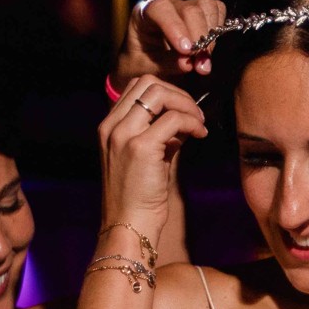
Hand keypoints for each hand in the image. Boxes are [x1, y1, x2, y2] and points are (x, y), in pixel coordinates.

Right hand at [98, 78, 205, 237]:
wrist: (129, 226)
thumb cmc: (139, 198)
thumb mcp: (146, 157)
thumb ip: (160, 134)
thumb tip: (183, 118)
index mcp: (108, 127)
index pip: (136, 87)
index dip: (166, 92)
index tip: (183, 111)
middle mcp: (111, 127)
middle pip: (147, 83)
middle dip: (178, 93)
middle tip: (195, 114)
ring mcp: (123, 135)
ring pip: (159, 94)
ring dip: (186, 104)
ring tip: (199, 124)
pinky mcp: (140, 147)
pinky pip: (174, 119)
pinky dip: (192, 122)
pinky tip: (200, 135)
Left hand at [112, 0, 226, 92]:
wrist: (147, 62)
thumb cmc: (141, 64)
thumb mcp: (147, 69)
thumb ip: (166, 64)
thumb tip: (189, 64)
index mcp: (143, 13)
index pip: (160, 10)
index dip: (175, 28)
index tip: (186, 51)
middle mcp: (165, 4)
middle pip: (190, 9)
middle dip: (199, 37)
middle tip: (200, 66)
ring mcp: (185, 4)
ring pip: (207, 6)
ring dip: (211, 36)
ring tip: (204, 61)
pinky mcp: (201, 10)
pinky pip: (217, 10)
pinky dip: (218, 30)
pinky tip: (208, 48)